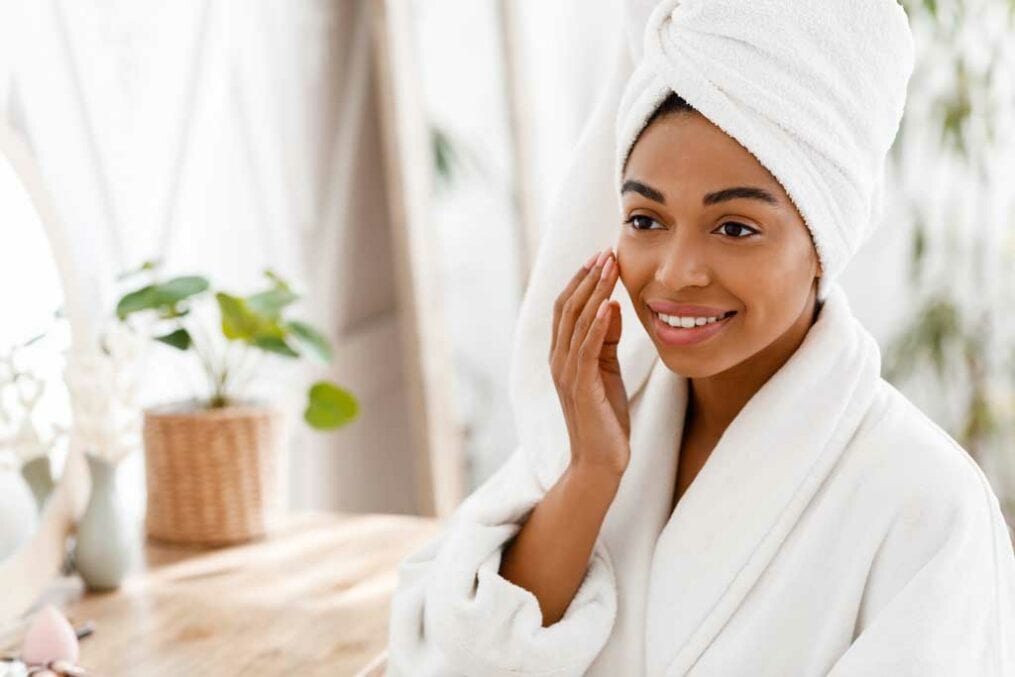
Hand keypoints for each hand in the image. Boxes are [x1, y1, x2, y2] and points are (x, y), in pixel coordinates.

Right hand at [550, 248, 629, 477]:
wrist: (599, 462)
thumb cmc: (605, 418)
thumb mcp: (607, 370)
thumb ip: (606, 339)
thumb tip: (610, 305)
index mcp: (562, 354)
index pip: (566, 307)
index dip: (581, 279)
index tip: (601, 256)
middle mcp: (558, 360)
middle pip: (567, 307)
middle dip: (587, 277)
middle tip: (606, 251)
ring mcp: (566, 373)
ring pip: (576, 322)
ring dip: (594, 291)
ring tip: (610, 267)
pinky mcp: (581, 387)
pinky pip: (587, 349)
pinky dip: (596, 324)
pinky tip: (608, 305)